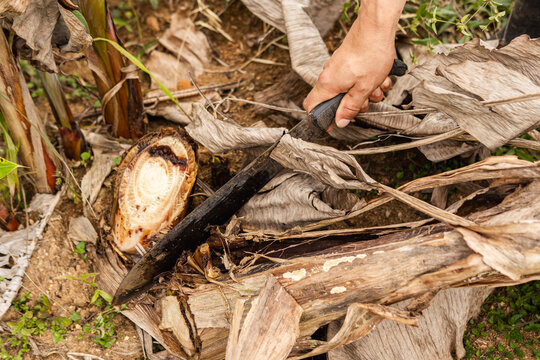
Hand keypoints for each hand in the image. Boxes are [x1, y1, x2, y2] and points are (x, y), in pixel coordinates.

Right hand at [303, 0, 404, 127]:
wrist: (376, 28)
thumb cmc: (370, 54)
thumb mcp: (363, 88)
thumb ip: (350, 107)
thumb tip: (340, 121)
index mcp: (328, 85)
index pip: (311, 106)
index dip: (321, 118)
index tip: (333, 124)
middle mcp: (329, 76)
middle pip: (336, 101)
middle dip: (353, 105)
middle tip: (365, 101)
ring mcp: (338, 68)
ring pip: (349, 90)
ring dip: (365, 93)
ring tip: (377, 86)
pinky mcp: (348, 62)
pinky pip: (355, 78)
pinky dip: (368, 81)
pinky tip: (380, 77)